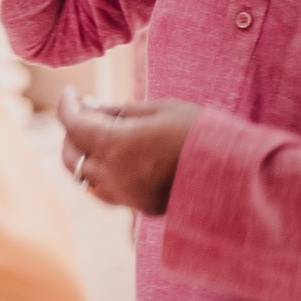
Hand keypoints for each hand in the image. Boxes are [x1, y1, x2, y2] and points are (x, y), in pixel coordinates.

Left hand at [58, 88, 198, 214]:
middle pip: (70, 157)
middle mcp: (114, 176)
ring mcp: (126, 197)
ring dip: (83, 157)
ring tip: (99, 135)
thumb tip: (89, 107)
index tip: (71, 92)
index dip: (67, 104)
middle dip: (71, 133)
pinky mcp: (140, 208)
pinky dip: (101, 174)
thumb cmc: (196, 132)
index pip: (72, 125)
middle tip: (85, 113)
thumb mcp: (157, 109)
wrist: (233, 176)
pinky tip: (117, 158)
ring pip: (85, 179)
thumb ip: (118, 110)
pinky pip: (106, 192)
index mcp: (115, 146)